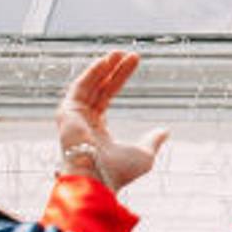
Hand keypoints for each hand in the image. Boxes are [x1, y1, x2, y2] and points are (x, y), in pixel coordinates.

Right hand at [56, 51, 168, 192]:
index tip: (133, 62)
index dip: (119, 78)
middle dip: (112, 70)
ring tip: (118, 52)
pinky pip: (78, 89)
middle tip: (127, 53)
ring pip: (88, 85)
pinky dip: (90, 74)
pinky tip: (104, 62)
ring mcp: (73, 118)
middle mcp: (82, 122)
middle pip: (98, 88)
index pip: (106, 96)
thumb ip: (152, 141)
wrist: (98, 179)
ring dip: (102, 68)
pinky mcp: (66, 115)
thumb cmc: (118, 172)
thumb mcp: (143, 154)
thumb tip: (165, 131)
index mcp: (96, 130)